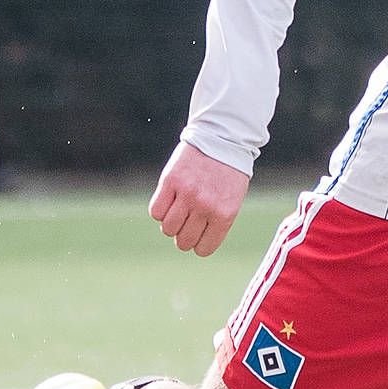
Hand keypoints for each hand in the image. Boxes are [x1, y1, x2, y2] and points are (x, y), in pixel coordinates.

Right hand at [148, 143, 251, 257]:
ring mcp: (186, 194)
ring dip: (170, 223)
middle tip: (187, 222)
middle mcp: (205, 207)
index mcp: (224, 215)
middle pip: (183, 241)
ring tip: (178, 209)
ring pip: (167, 228)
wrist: (222, 139)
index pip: (203, 249)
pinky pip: (155, 211)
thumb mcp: (231, 201)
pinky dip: (159, 210)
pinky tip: (169, 200)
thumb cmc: (228, 174)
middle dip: (183, 235)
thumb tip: (193, 242)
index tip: (197, 236)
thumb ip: (215, 222)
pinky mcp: (170, 181)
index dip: (198, 245)